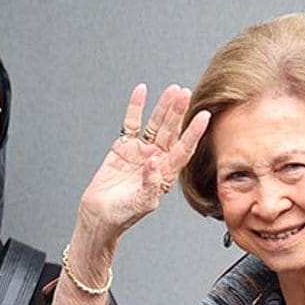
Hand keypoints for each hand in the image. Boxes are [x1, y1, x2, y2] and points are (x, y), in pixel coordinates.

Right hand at [76, 83, 211, 242]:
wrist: (100, 214)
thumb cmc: (123, 213)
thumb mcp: (141, 202)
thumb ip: (150, 183)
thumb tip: (155, 162)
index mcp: (166, 174)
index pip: (184, 150)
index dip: (193, 133)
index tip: (204, 117)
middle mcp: (157, 160)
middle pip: (171, 132)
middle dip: (178, 113)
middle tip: (185, 94)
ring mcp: (142, 151)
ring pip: (155, 124)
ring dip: (163, 108)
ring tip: (173, 90)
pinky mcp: (124, 146)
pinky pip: (132, 123)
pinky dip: (136, 107)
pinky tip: (142, 92)